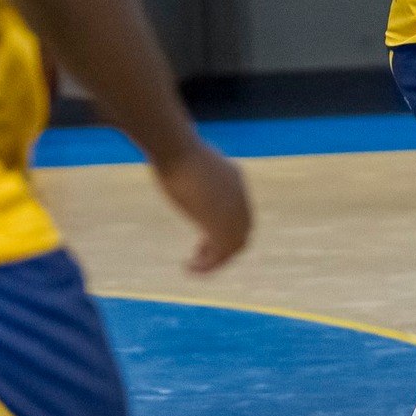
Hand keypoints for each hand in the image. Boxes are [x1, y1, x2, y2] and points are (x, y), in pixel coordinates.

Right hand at [150, 140, 250, 272]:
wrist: (175, 148)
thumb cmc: (173, 148)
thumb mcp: (188, 158)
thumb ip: (190, 166)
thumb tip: (173, 157)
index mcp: (235, 179)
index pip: (242, 213)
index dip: (226, 228)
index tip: (204, 236)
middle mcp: (239, 197)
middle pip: (242, 232)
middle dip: (223, 247)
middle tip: (198, 253)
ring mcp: (232, 211)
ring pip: (234, 247)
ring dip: (215, 260)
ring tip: (193, 266)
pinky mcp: (219, 223)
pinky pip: (220, 255)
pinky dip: (207, 266)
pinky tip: (189, 267)